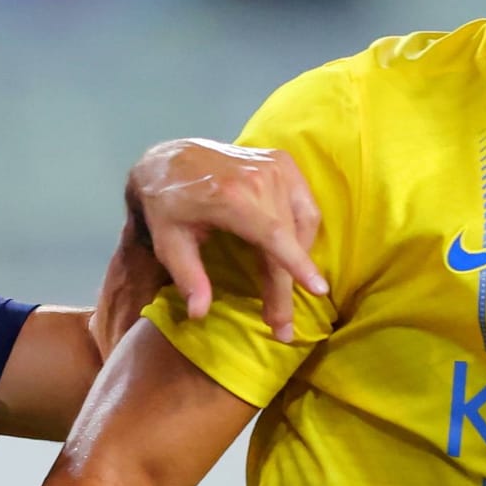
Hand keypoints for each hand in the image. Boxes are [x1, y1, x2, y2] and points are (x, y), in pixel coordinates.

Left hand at [125, 139, 324, 344]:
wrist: (169, 160)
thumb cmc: (166, 204)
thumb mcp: (167, 242)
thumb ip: (187, 277)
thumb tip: (199, 314)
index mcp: (232, 196)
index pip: (274, 235)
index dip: (296, 265)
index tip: (318, 291)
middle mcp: (260, 177)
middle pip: (289, 239)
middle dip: (288, 286)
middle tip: (280, 325)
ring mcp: (276, 166)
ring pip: (304, 224)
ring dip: (297, 259)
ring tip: (277, 291)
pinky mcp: (283, 163)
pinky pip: (305, 206)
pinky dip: (302, 233)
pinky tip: (287, 254)